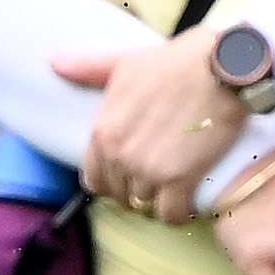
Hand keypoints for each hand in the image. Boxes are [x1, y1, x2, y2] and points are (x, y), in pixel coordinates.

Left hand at [65, 28, 243, 216]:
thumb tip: (52, 60)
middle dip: (136, 190)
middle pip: (119, 195)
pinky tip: (189, 200)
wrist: (223, 67)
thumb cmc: (177, 61)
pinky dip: (179, 212)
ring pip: (144, 205)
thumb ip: (88, 68)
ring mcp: (147, 170)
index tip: (131, 172)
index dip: (112, 178)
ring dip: (159, 201)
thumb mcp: (126, 62)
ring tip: (176, 188)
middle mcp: (119, 155)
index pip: (94, 178)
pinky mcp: (179, 180)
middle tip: (158, 180)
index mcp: (103, 131)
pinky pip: (171, 214)